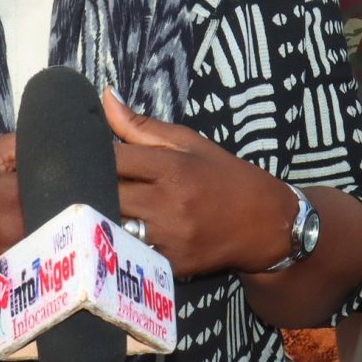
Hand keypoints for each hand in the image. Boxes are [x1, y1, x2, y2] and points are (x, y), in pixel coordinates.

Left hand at [104, 89, 288, 276]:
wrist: (267, 224)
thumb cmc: (225, 177)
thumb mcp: (191, 143)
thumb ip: (142, 125)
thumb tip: (107, 96)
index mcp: (174, 167)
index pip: (113, 159)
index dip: (97, 156)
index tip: (94, 157)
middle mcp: (169, 203)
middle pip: (108, 194)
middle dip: (97, 187)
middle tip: (94, 183)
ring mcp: (170, 239)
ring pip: (114, 227)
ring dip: (107, 217)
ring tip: (108, 208)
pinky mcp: (172, 265)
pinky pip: (132, 253)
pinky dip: (126, 243)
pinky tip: (130, 234)